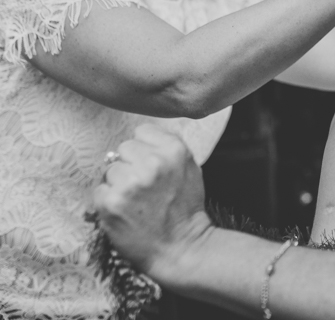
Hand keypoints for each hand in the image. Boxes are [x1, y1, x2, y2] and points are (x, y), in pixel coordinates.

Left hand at [93, 124, 211, 284]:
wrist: (180, 246)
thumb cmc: (184, 208)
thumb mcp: (191, 168)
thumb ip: (169, 147)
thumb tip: (141, 135)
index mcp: (174, 150)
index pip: (142, 132)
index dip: (145, 149)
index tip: (151, 165)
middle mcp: (152, 163)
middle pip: (123, 149)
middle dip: (130, 165)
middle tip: (143, 187)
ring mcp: (130, 183)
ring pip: (110, 170)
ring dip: (118, 184)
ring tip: (135, 201)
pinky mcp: (112, 202)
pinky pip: (99, 190)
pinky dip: (108, 201)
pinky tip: (125, 212)